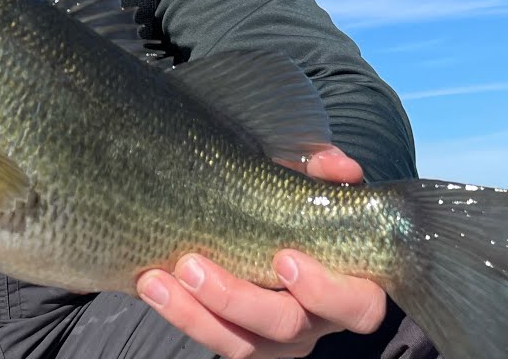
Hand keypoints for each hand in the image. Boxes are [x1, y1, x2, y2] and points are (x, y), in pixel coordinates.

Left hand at [137, 148, 385, 358]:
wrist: (271, 233)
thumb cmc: (303, 214)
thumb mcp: (318, 192)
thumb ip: (329, 177)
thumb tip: (335, 166)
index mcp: (351, 288)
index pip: (356, 306)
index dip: (325, 290)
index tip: (284, 257)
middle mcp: (317, 322)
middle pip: (286, 326)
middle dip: (236, 298)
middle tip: (192, 266)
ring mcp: (279, 340)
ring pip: (242, 344)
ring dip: (194, 312)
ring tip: (155, 280)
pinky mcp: (245, 344)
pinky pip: (214, 340)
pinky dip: (181, 314)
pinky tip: (150, 284)